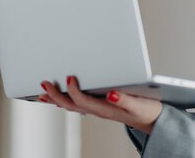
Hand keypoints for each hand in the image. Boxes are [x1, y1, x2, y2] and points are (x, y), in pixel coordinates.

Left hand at [39, 76, 162, 133]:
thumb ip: (124, 99)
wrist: (152, 118)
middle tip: (43, 84)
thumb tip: (111, 94)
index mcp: (105, 109)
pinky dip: (65, 98)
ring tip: (42, 91)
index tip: (69, 77)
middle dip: (55, 95)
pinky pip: (76, 103)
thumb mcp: (138, 104)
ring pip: (71, 105)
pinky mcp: (98, 105)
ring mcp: (96, 109)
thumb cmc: (146, 110)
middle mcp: (97, 110)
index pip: (82, 101)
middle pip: (71, 105)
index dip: (73, 90)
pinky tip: (60, 94)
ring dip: (56, 98)